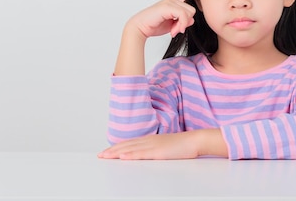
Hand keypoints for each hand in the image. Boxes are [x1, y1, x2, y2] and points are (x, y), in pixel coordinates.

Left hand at [97, 129, 227, 159]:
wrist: (195, 140)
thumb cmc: (184, 145)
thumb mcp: (166, 147)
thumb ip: (156, 149)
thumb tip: (149, 155)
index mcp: (151, 140)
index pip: (130, 143)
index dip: (117, 147)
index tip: (107, 151)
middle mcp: (149, 141)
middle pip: (127, 145)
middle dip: (112, 150)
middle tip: (100, 155)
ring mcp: (153, 145)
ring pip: (130, 149)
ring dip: (116, 152)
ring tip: (105, 156)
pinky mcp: (158, 152)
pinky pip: (141, 154)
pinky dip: (130, 154)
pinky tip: (122, 156)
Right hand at [127, 0, 197, 38]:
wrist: (140, 28)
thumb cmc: (154, 25)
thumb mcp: (173, 24)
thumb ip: (183, 21)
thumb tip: (191, 20)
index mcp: (173, 2)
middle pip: (191, 10)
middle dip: (185, 23)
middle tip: (176, 30)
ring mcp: (169, 2)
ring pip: (189, 13)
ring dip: (182, 25)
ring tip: (173, 30)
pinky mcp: (167, 6)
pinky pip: (183, 15)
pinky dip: (181, 25)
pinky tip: (173, 31)